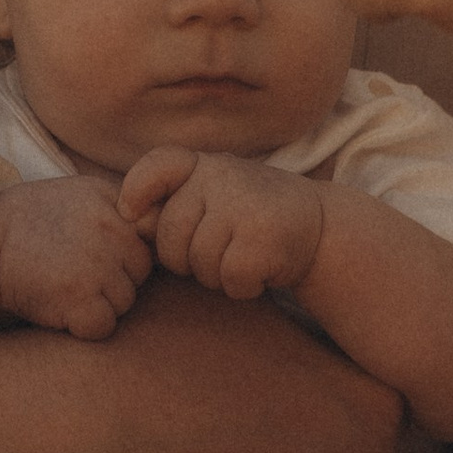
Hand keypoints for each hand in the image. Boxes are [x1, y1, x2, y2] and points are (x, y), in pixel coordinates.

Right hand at [0, 175, 152, 339]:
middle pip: (139, 276)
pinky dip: (83, 325)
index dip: (124, 255)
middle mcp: (112, 231)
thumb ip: (126, 209)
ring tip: (63, 284)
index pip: (149, 243)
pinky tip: (60, 305)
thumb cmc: (35, 220)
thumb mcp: (85, 194)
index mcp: (117, 204)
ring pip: (124, 303)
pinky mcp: (77, 297)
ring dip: (98, 303)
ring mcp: (95, 264)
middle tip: (74, 270)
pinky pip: (103, 326)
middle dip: (114, 280)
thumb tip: (166, 230)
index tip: (96, 253)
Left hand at [121, 149, 324, 299]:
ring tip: (244, 255)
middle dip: (185, 259)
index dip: (136, 190)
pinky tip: (261, 270)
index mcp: (205, 165)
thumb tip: (133, 219)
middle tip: (220, 250)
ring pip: (198, 264)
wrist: (321, 229)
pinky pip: (228, 280)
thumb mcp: (213, 198)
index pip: (159, 165)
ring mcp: (243, 206)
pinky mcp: (263, 238)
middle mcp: (223, 177)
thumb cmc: (252, 217)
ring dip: (216, 276)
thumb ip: (172, 203)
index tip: (131, 213)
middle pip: (169, 237)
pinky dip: (243, 287)